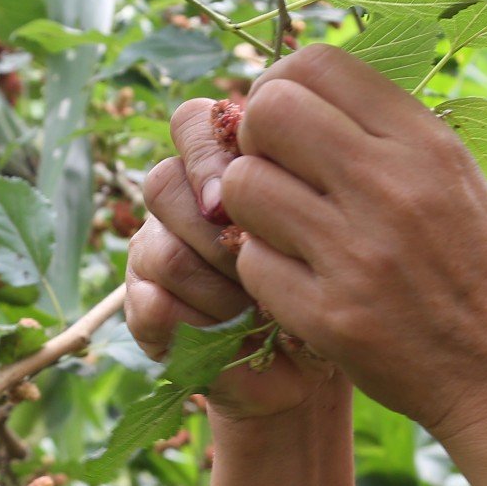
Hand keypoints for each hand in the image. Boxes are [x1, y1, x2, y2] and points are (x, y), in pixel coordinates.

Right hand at [124, 97, 344, 422]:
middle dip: (219, 226)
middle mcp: (182, 203)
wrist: (320, 361)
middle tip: (270, 259)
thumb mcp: (339, 222)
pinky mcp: (146, 310)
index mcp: (223, 163)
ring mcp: (157, 253)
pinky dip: (202, 325)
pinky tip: (242, 337)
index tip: (275, 185)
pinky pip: (154, 305)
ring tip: (267, 312)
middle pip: (165, 183)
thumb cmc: (340, 280)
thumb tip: (298, 154)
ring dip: (219, 285)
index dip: (221, 152)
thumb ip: (310, 176)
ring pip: (164, 250)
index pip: (194, 124)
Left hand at [183, 44, 486, 441]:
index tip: (287, 123)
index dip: (281, 86)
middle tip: (276, 173)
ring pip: (243, 187)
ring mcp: (357, 253)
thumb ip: (386, 132)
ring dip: (251, 208)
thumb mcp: (456, 178)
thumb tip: (297, 89)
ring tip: (288, 230)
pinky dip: (265, 271)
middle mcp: (391, 187)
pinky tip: (303, 282)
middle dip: (256, 140)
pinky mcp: (330, 316)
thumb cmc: (482, 270)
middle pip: (268, 112)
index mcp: (426, 143)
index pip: (316, 64)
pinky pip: (252, 263)